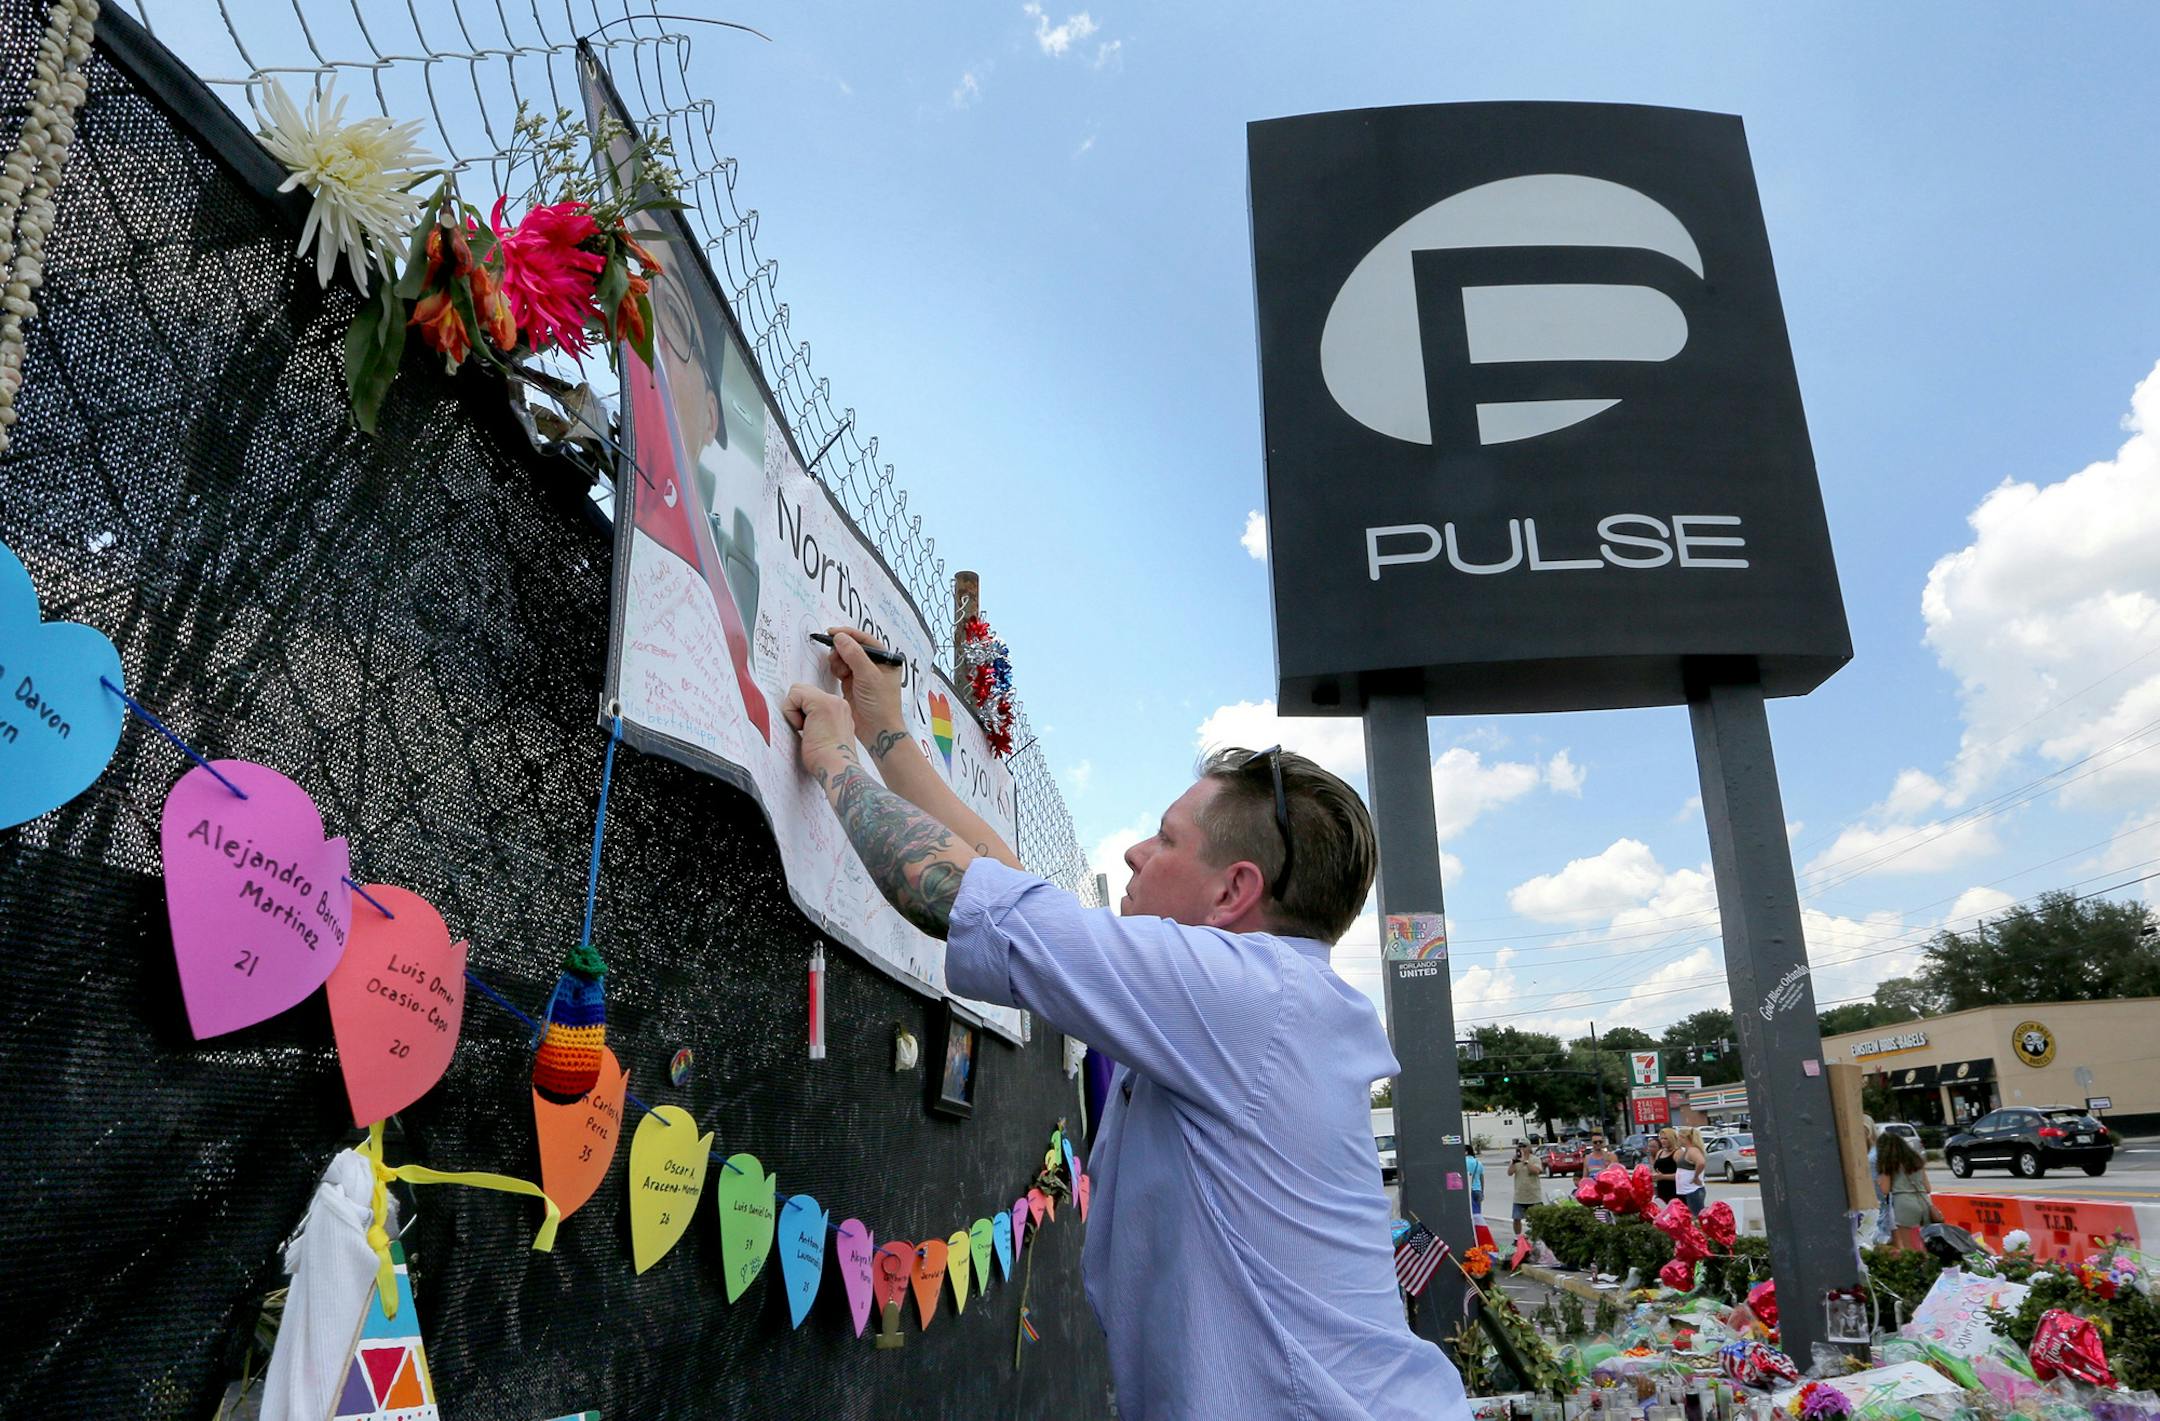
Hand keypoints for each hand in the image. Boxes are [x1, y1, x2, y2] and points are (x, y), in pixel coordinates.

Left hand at [784, 682, 856, 781]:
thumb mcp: (823, 737)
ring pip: (798, 691)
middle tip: (805, 730)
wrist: (836, 768)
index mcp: (840, 711)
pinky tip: (802, 728)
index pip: (811, 698)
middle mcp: (839, 703)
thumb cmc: (828, 761)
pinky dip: (791, 712)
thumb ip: (816, 723)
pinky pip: (794, 695)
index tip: (807, 731)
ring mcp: (832, 701)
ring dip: (794, 711)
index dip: (802, 712)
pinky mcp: (821, 703)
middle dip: (797, 709)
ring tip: (806, 730)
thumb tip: (799, 720)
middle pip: (804, 691)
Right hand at [823, 626, 906, 753]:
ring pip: (845, 658)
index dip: (848, 634)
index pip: (865, 640)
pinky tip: (837, 674)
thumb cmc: (881, 704)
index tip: (832, 632)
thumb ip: (854, 655)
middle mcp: (875, 665)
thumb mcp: (868, 676)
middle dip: (841, 649)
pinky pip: (841, 670)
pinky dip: (836, 669)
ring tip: (839, 670)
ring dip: (838, 660)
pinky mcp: (853, 684)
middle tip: (834, 655)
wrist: (877, 730)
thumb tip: (840, 637)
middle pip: (853, 648)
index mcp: (886, 659)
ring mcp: (863, 675)